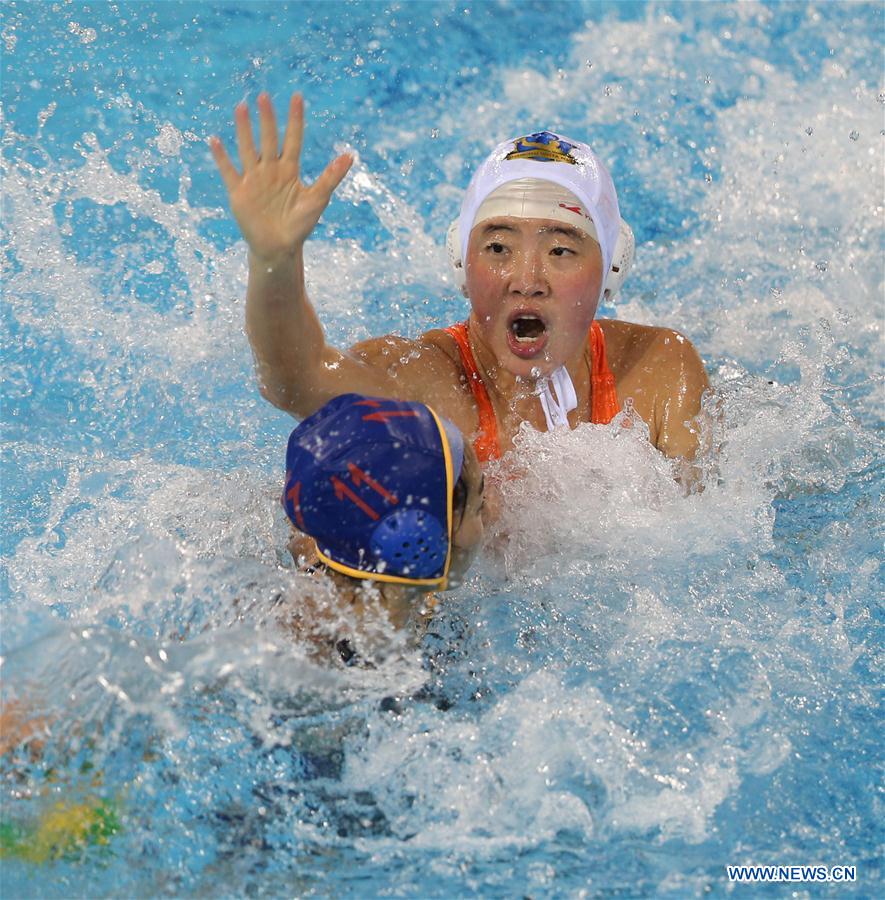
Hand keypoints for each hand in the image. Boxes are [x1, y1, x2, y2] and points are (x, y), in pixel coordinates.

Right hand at [210, 93, 352, 262]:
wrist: (279, 248)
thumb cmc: (300, 225)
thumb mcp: (317, 200)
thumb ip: (331, 178)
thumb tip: (350, 156)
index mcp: (290, 170)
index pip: (293, 139)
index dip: (295, 119)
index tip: (297, 97)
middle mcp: (271, 170)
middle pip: (268, 139)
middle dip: (267, 119)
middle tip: (265, 96)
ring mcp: (254, 179)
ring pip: (248, 149)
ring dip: (244, 129)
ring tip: (241, 107)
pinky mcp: (239, 192)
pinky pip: (229, 171)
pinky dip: (222, 158)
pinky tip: (215, 141)